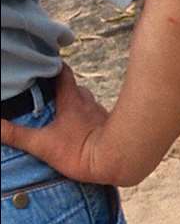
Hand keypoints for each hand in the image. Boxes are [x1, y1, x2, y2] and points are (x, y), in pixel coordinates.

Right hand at [0, 67, 110, 181]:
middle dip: (62, 88)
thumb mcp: (43, 144)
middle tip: (48, 92)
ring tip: (63, 111)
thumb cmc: (82, 152)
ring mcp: (101, 115)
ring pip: (88, 103)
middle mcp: (88, 103)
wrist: (120, 163)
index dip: (54, 65)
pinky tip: (84, 129)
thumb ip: (15, 135)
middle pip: (75, 88)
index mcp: (71, 100)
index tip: (44, 61)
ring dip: (77, 105)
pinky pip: (99, 118)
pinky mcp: (112, 129)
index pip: (62, 73)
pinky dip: (90, 120)